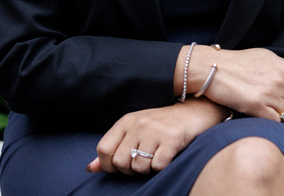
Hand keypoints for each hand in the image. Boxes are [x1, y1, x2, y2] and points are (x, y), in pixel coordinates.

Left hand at [85, 98, 225, 175]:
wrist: (193, 112)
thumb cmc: (161, 125)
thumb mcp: (134, 131)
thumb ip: (112, 148)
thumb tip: (90, 168)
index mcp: (125, 122)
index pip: (103, 149)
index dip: (107, 164)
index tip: (119, 166)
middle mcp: (138, 124)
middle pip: (119, 162)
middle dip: (129, 170)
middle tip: (140, 163)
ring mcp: (155, 131)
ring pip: (138, 166)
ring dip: (146, 170)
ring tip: (154, 160)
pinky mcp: (171, 140)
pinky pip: (157, 166)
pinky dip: (160, 168)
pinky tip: (165, 158)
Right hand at [180, 46, 283, 122]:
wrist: (210, 68)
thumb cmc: (239, 63)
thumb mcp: (268, 57)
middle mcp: (281, 81)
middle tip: (269, 103)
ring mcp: (270, 94)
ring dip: (278, 116)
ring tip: (262, 106)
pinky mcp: (257, 106)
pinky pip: (276, 123)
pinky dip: (268, 121)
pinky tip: (256, 112)